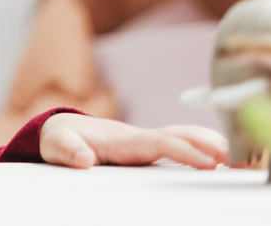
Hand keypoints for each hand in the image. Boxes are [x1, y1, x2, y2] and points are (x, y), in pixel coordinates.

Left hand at [39, 113, 228, 169]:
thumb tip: (83, 159)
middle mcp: (137, 137)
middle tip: (235, 158)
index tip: (208, 162)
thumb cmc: (59, 138)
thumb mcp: (56, 145)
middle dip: (207, 144)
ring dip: (208, 142)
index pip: (159, 143)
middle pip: (179, 135)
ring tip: (236, 157)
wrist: (60, 130)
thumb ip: (68, 151)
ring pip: (182, 136)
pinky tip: (217, 157)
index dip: (184, 151)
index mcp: (121, 139)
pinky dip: (200, 146)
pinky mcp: (145, 148)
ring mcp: (143, 141)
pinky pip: (178, 143)